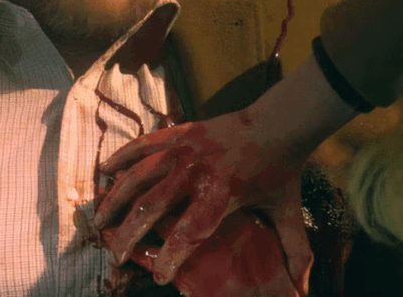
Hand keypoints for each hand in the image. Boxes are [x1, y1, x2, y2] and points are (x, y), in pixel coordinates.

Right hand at [93, 107, 313, 286]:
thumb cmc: (280, 170)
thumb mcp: (287, 211)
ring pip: (137, 176)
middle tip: (116, 255)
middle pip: (151, 207)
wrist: (278, 121)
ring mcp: (182, 150)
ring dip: (115, 198)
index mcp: (220, 194)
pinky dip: (121, 158)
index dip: (171, 256)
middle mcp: (195, 172)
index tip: (159, 277)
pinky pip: (141, 145)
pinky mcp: (177, 133)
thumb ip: (295, 250)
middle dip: (129, 234)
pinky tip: (104, 172)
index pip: (190, 232)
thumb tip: (304, 287)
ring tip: (99, 219)